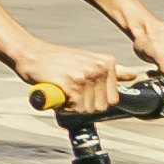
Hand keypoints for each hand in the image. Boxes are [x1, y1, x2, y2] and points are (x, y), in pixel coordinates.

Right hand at [7, 33, 140, 113]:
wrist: (31, 54)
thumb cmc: (57, 60)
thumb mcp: (89, 60)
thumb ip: (112, 70)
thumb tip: (133, 75)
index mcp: (107, 63)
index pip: (114, 98)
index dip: (96, 99)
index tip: (83, 92)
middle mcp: (99, 68)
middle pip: (102, 106)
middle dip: (85, 105)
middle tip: (71, 93)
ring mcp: (86, 76)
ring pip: (89, 109)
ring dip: (74, 107)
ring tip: (64, 92)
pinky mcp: (72, 84)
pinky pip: (76, 108)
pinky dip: (66, 107)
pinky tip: (59, 94)